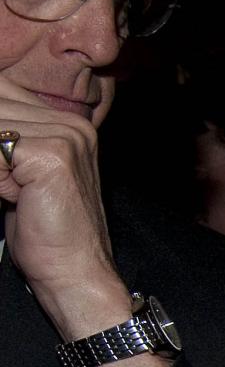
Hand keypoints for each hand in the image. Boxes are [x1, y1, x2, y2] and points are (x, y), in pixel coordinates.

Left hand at [0, 76, 125, 334]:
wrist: (76, 274)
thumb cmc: (44, 233)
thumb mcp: (20, 175)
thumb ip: (6, 142)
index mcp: (67, 122)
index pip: (1, 92)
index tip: (8, 171)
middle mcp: (71, 123)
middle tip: (9, 185)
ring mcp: (65, 136)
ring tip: (13, 193)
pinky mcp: (52, 156)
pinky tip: (14, 198)